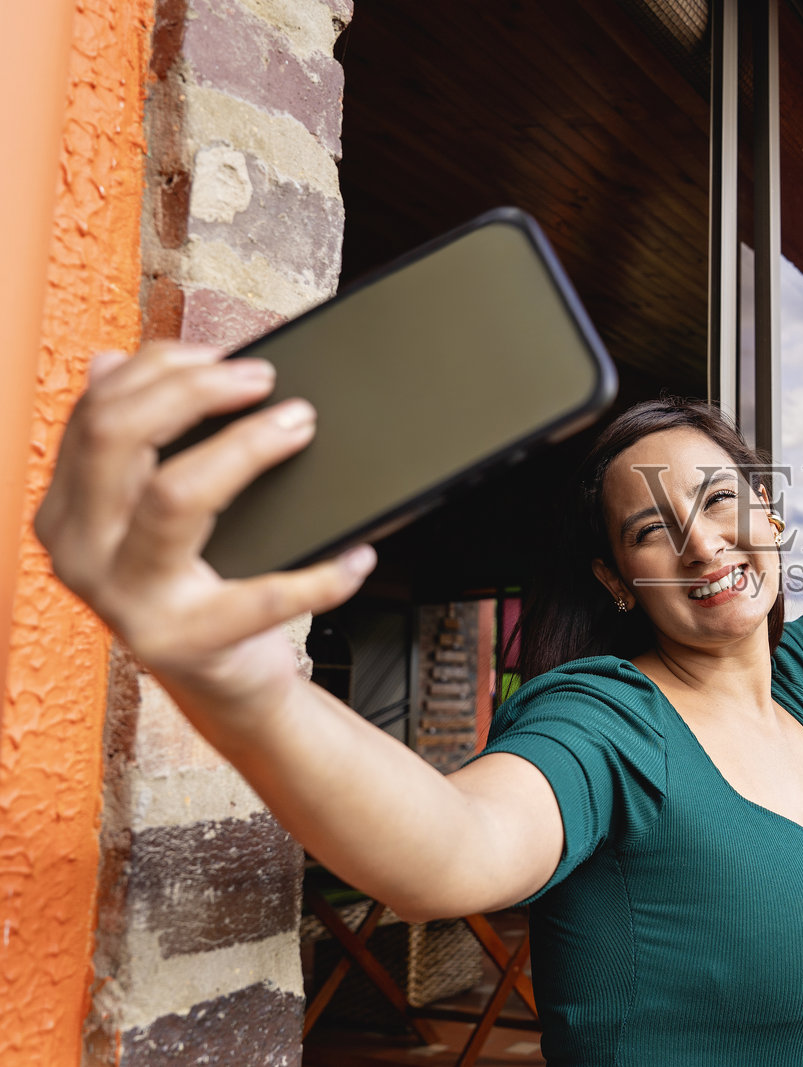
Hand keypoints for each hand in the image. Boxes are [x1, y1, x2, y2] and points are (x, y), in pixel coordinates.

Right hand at [33, 341, 375, 731]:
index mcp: (70, 511)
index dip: (162, 367)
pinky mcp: (188, 641)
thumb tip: (115, 358)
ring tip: (301, 428)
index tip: (227, 355)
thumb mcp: (155, 512)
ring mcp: (129, 600)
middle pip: (117, 436)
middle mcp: (83, 552)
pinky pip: (266, 595)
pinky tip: (358, 555)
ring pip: (175, 496)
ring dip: (247, 450)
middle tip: (265, 383)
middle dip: (197, 391)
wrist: (223, 684)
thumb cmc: (200, 584)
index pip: (96, 411)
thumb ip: (137, 443)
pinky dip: (324, 574)